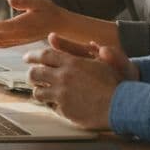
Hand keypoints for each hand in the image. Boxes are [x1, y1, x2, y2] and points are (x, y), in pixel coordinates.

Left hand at [0, 0, 65, 47]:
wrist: (60, 24)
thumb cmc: (49, 10)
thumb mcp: (39, 2)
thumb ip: (25, 2)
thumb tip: (10, 0)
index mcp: (23, 26)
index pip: (3, 28)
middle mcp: (20, 36)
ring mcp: (20, 40)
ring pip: (0, 43)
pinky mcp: (20, 41)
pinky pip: (4, 44)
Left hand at [21, 33, 137, 128]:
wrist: (122, 105)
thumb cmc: (114, 82)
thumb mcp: (99, 59)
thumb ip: (79, 49)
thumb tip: (61, 39)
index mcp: (71, 63)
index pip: (44, 55)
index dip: (33, 56)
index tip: (27, 58)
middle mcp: (63, 77)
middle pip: (35, 73)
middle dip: (31, 74)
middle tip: (32, 75)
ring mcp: (62, 95)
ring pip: (38, 92)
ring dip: (39, 90)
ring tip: (42, 90)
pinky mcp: (65, 110)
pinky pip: (50, 107)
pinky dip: (52, 104)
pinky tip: (56, 103)